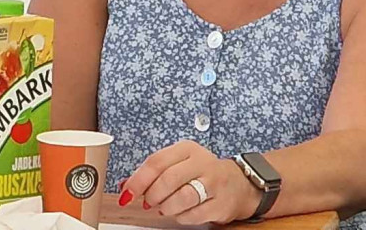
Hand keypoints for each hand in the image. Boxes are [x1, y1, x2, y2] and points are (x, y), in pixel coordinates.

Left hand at [120, 141, 260, 224]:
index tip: (127, 193)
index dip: (138, 180)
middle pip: (168, 179)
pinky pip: (194, 214)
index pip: (156, 162)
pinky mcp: (221, 204)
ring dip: (166, 207)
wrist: (239, 184)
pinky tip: (179, 213)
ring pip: (182, 197)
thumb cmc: (201, 172)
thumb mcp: (178, 163)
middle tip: (147, 202)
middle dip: (152, 195)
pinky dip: (181, 217)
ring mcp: (214, 184)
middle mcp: (201, 163)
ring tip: (163, 207)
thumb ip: (153, 172)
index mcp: (186, 149)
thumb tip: (126, 185)